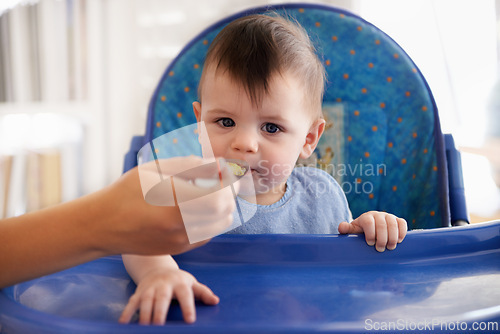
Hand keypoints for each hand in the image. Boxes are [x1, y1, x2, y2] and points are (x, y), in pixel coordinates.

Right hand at [100, 156, 237, 255]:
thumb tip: (218, 165)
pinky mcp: (178, 249)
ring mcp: (180, 240)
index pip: (219, 197)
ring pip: (220, 225)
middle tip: (220, 182)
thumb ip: (190, 165)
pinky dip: (210, 220)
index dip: (229, 183)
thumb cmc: (128, 191)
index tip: (225, 172)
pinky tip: (196, 209)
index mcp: (173, 200)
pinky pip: (207, 234)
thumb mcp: (155, 169)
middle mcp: (179, 224)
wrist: (103, 225)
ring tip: (207, 194)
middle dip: (228, 194)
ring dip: (222, 208)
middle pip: (225, 212)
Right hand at [118, 268, 218, 324]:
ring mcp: (150, 288)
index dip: (188, 306)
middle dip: (160, 311)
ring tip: (143, 327)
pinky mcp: (139, 292)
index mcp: (180, 283)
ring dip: (144, 314)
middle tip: (159, 326)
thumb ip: (203, 292)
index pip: (185, 294)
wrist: (158, 268)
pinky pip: (132, 302)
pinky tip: (123, 323)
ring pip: (146, 300)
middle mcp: (164, 284)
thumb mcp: (192, 283)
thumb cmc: (179, 280)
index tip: (190, 320)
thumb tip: (215, 301)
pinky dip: (127, 312)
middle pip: (162, 298)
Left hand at [338, 211, 406, 251]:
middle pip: (382, 224)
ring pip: (393, 224)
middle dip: (382, 238)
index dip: (370, 233)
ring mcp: (388, 216)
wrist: (371, 229)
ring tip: (390, 247)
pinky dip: (402, 232)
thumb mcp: (352, 231)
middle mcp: (378, 215)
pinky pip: (402, 223)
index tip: (370, 243)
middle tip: (380, 249)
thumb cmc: (360, 232)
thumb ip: (346, 229)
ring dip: (392, 237)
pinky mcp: (397, 220)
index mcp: (366, 217)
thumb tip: (342, 227)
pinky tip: (399, 241)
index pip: (369, 222)